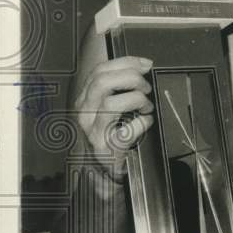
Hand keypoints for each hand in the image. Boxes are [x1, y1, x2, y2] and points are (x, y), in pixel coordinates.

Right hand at [73, 56, 153, 182]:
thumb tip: (143, 65)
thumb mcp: (110, 108)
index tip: (145, 64)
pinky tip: (146, 122)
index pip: (100, 71)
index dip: (126, 63)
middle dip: (131, 79)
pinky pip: (126, 130)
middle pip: (102, 82)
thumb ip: (119, 87)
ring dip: (137, 100)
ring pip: (111, 103)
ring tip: (146, 107)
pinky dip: (142, 123)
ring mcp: (94, 132)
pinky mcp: (107, 149)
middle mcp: (85, 113)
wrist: (105, 170)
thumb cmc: (111, 135)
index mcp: (86, 99)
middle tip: (146, 88)